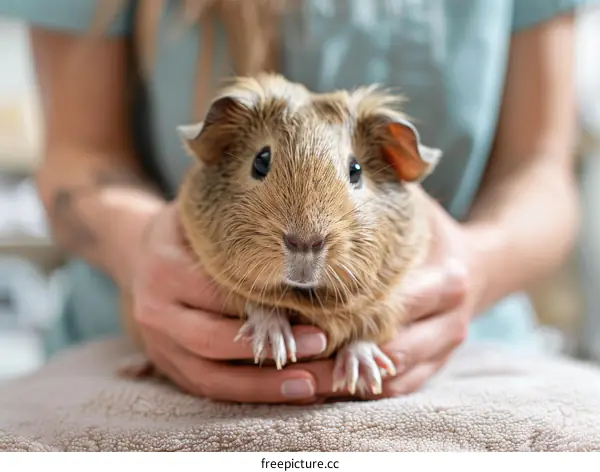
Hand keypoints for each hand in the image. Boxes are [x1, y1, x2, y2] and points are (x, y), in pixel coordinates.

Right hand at [128, 201, 327, 403]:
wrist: (139, 254)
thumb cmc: (186, 232)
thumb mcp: (203, 216)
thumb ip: (235, 227)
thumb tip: (296, 232)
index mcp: (165, 270)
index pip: (220, 294)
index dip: (266, 306)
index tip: (310, 310)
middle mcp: (156, 312)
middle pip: (213, 340)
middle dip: (268, 349)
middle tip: (319, 346)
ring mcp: (158, 344)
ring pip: (209, 377)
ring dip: (261, 387)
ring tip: (309, 386)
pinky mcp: (166, 364)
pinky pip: (205, 388)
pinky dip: (246, 395)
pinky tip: (284, 394)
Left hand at [293, 192, 482, 401]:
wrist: (485, 263)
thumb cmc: (435, 232)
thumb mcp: (417, 206)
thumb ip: (387, 191)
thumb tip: (332, 177)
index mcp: (445, 279)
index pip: (388, 305)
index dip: (342, 312)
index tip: (297, 314)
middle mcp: (450, 320)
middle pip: (389, 348)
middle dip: (339, 353)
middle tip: (289, 353)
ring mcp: (445, 347)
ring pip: (392, 375)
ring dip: (348, 380)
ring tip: (302, 376)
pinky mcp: (438, 365)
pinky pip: (401, 388)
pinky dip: (366, 390)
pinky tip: (330, 385)